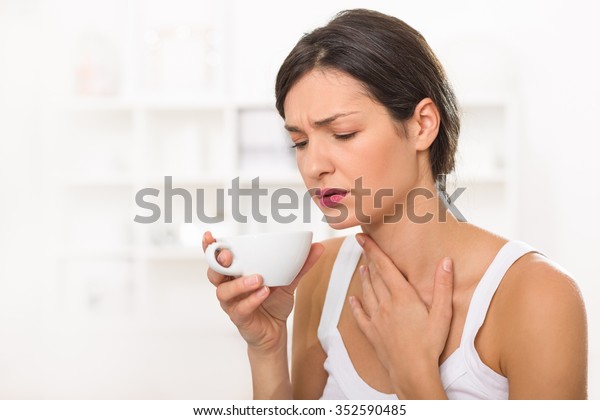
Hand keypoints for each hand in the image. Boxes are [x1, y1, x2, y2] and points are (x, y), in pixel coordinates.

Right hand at [203, 231, 323, 352]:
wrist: (276, 332)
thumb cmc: (274, 302)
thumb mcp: (289, 281)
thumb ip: (300, 265)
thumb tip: (317, 246)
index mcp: (235, 274)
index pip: (216, 258)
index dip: (209, 247)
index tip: (209, 235)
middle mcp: (229, 287)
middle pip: (213, 273)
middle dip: (218, 262)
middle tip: (228, 255)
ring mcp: (232, 304)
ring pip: (224, 291)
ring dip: (239, 283)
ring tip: (258, 278)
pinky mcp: (239, 318)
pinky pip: (241, 309)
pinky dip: (252, 300)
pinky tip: (264, 293)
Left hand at [349, 233, 452, 396]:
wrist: (412, 371)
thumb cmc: (429, 344)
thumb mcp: (443, 314)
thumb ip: (443, 286)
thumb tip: (445, 261)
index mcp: (402, 296)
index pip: (385, 266)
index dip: (373, 249)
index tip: (362, 236)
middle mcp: (385, 304)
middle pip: (374, 277)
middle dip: (368, 259)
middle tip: (362, 246)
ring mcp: (376, 319)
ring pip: (367, 293)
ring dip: (363, 278)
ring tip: (361, 267)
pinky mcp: (372, 333)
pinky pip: (360, 316)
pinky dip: (356, 306)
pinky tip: (353, 300)